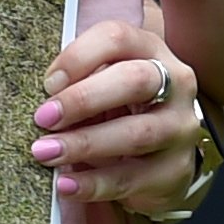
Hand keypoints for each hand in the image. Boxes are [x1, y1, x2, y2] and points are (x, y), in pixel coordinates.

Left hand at [28, 20, 205, 215]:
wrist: (162, 144)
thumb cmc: (118, 100)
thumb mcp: (101, 77)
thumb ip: (79, 75)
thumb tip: (44, 93)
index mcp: (148, 50)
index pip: (116, 38)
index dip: (78, 57)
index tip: (47, 83)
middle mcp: (175, 84)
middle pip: (133, 81)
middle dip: (83, 99)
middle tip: (43, 118)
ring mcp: (180, 127)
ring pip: (136, 134)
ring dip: (85, 144)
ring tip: (46, 152)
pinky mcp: (177, 169)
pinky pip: (135, 179)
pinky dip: (96, 183)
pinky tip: (67, 185)